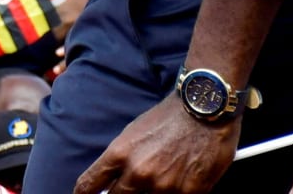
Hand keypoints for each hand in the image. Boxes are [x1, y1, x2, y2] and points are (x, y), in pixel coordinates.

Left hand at [73, 94, 236, 193]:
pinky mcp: (191, 192)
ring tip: (156, 182)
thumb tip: (111, 181)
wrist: (202, 108)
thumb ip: (121, 160)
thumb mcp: (132, 134)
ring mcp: (165, 186)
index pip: (89, 183)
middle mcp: (139, 173)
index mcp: (119, 154)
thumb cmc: (167, 119)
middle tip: (122, 192)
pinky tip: (177, 186)